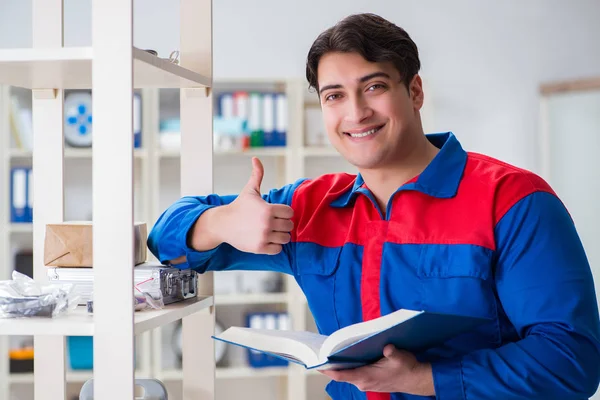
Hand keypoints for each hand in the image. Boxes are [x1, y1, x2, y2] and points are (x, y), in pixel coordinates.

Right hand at [218, 157, 293, 254]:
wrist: (223, 224)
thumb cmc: (239, 206)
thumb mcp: (249, 190)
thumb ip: (257, 175)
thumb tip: (256, 159)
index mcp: (268, 209)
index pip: (290, 213)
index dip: (284, 212)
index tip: (276, 212)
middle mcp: (267, 224)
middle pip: (289, 226)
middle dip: (283, 224)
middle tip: (274, 222)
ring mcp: (264, 237)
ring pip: (285, 238)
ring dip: (281, 235)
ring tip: (272, 231)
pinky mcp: (260, 248)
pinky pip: (278, 249)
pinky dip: (275, 245)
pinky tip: (268, 239)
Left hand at [320, 345, 434, 395]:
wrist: (416, 379)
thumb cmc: (407, 368)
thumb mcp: (400, 357)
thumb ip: (392, 353)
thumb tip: (387, 347)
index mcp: (367, 377)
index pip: (341, 375)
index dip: (327, 370)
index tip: (316, 364)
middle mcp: (363, 382)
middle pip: (341, 374)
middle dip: (330, 365)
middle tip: (319, 351)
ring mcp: (365, 383)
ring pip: (347, 374)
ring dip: (338, 365)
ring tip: (328, 352)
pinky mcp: (369, 380)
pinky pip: (353, 373)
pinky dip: (347, 366)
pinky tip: (344, 356)